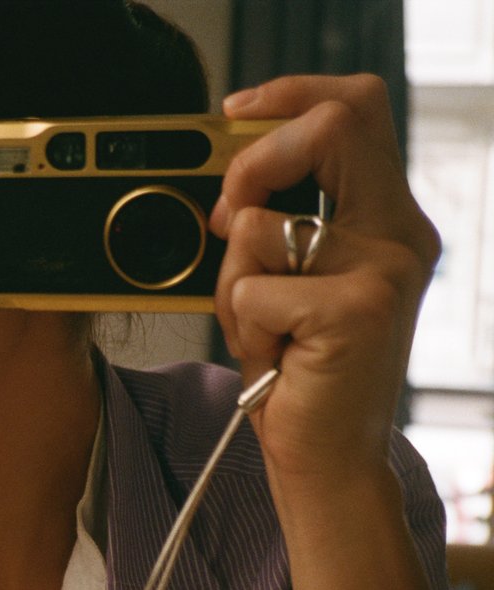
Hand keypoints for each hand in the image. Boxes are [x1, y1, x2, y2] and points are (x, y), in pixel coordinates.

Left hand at [210, 74, 440, 490]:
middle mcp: (400, 236)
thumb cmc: (300, 374)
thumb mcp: (285, 286)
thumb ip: (272, 230)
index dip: (291, 94)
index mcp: (386, 222)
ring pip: (260, 227)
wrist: (326, 459)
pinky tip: (274, 357)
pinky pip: (252, 289)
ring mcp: (386, 271)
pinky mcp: (356, 311)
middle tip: (225, 216)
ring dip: (233, 282)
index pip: (355, 110)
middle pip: (333, 125)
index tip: (236, 113)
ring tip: (262, 329)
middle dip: (253, 162)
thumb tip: (230, 192)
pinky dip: (241, 325)